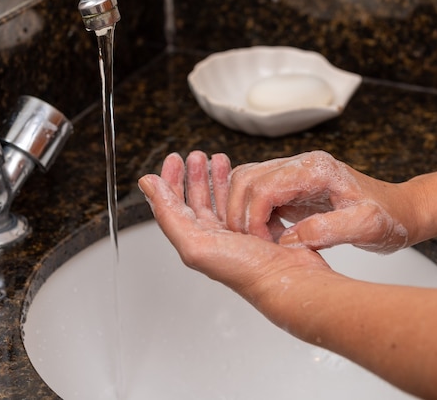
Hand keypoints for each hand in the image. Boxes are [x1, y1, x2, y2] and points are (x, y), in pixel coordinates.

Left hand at [137, 151, 331, 301]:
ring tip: (219, 158)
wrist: (289, 281)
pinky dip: (241, 187)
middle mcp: (213, 237)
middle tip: (197, 155)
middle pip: (197, 200)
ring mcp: (236, 233)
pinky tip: (243, 177)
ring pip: (221, 199)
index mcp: (194, 240)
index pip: (174, 205)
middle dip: (195, 174)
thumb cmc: (246, 270)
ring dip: (217, 178)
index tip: (174, 159)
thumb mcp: (196, 243)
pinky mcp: (258, 229)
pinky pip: (245, 203)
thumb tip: (147, 184)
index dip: (171, 180)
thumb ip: (168, 213)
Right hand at [226, 151, 411, 253]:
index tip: (260, 245)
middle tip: (250, 245)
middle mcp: (302, 166)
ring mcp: (295, 174)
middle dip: (238, 213)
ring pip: (247, 183)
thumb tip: (288, 240)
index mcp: (316, 170)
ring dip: (241, 211)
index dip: (252, 218)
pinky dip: (251, 212)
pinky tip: (264, 235)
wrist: (403, 210)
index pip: (264, 187)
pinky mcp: (293, 187)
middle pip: (246, 180)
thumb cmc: (390, 217)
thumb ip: (327, 231)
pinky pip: (258, 193)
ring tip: (255, 241)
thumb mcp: (366, 227)